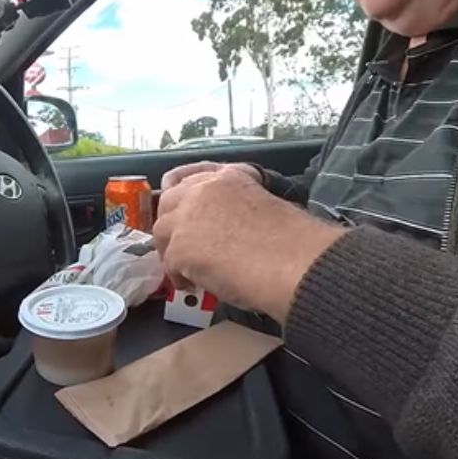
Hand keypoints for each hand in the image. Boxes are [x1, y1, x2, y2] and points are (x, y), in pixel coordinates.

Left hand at [153, 165, 346, 322]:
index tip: (181, 206)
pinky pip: (168, 263)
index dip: (182, 190)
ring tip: (187, 269)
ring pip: (162, 231)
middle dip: (172, 223)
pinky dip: (179, 276)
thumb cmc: (292, 244)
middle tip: (180, 244)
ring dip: (172, 250)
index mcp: (229, 177)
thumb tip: (221, 229)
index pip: (193, 174)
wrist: (295, 263)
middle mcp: (204, 190)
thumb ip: (235, 207)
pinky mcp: (180, 246)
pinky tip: (193, 284)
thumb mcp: (263, 206)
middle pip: (169, 201)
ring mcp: (188, 216)